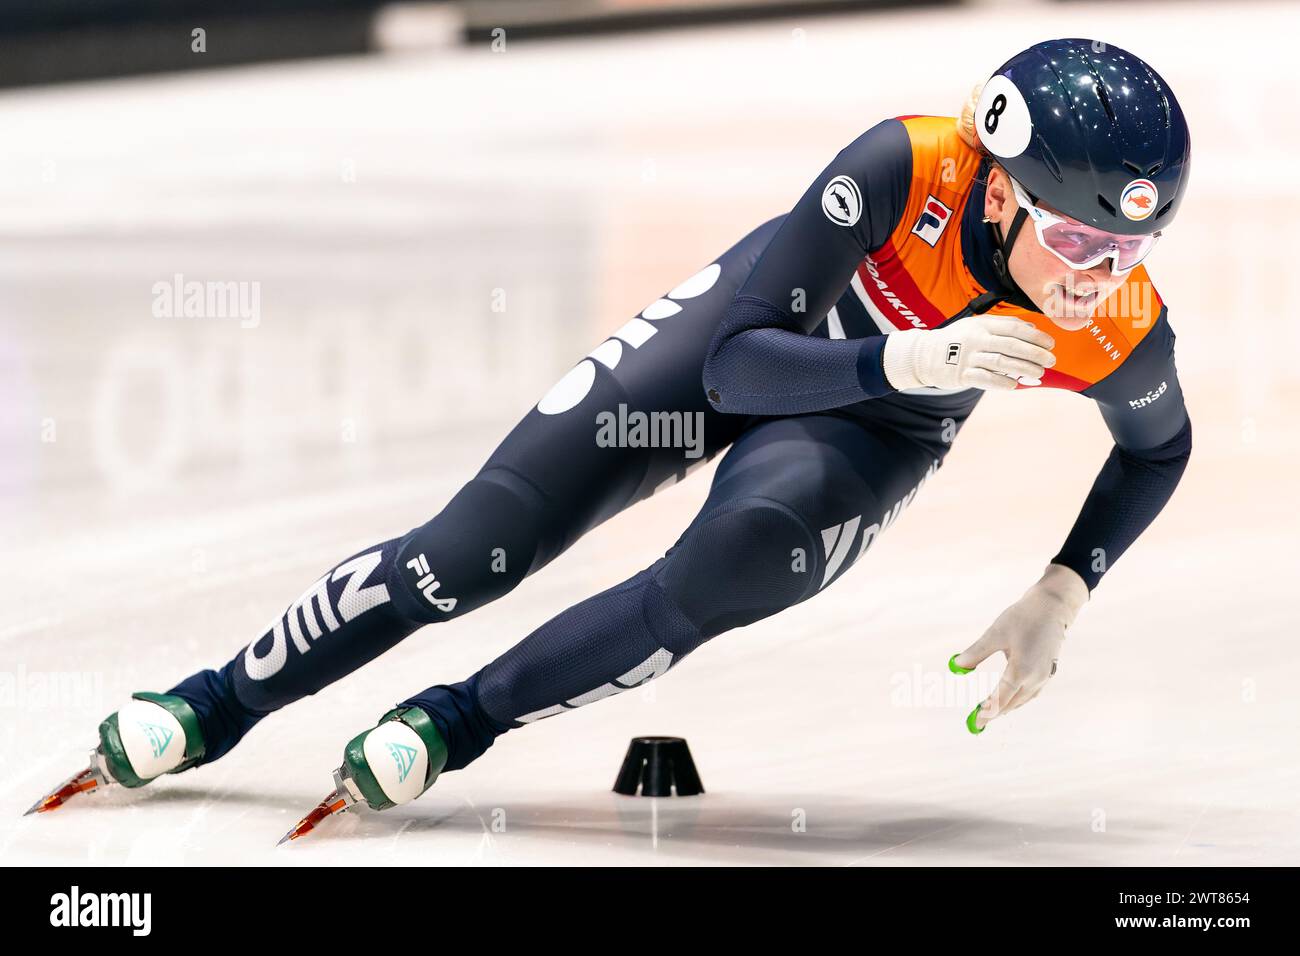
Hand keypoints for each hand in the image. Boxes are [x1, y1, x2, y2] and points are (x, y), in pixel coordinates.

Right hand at [882, 314, 1055, 390]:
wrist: (924, 355)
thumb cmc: (957, 340)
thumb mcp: (976, 325)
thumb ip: (1003, 325)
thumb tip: (1032, 328)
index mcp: (982, 325)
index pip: (1014, 328)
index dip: (1035, 336)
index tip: (1050, 344)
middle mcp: (976, 339)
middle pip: (1012, 345)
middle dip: (1035, 353)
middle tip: (1051, 360)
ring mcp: (968, 357)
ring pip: (1002, 362)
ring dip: (1024, 368)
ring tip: (1039, 373)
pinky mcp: (961, 374)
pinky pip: (985, 379)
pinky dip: (1002, 382)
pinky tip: (1014, 385)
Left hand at [950, 564, 1087, 732]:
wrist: (1052, 607)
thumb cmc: (1022, 618)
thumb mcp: (995, 634)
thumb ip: (976, 653)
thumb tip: (957, 667)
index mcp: (1020, 671)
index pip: (1000, 700)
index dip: (986, 713)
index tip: (975, 723)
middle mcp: (1035, 678)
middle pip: (1012, 703)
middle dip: (994, 713)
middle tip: (977, 721)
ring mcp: (1044, 676)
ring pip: (1023, 700)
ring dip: (1007, 707)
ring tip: (990, 713)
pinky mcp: (1048, 671)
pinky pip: (1031, 693)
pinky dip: (1018, 699)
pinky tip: (1010, 698)